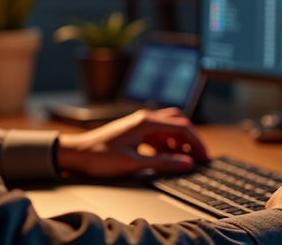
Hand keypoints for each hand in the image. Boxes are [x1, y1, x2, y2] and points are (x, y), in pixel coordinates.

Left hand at [56, 107, 208, 178]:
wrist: (76, 154)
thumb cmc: (100, 156)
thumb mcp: (134, 163)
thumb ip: (162, 163)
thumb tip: (186, 163)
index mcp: (147, 122)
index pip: (182, 126)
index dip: (196, 142)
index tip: (204, 157)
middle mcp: (145, 118)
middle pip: (178, 123)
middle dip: (191, 139)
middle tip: (199, 156)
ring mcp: (139, 124)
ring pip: (168, 128)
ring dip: (179, 142)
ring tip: (185, 159)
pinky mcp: (134, 132)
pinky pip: (158, 135)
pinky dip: (167, 145)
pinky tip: (167, 157)